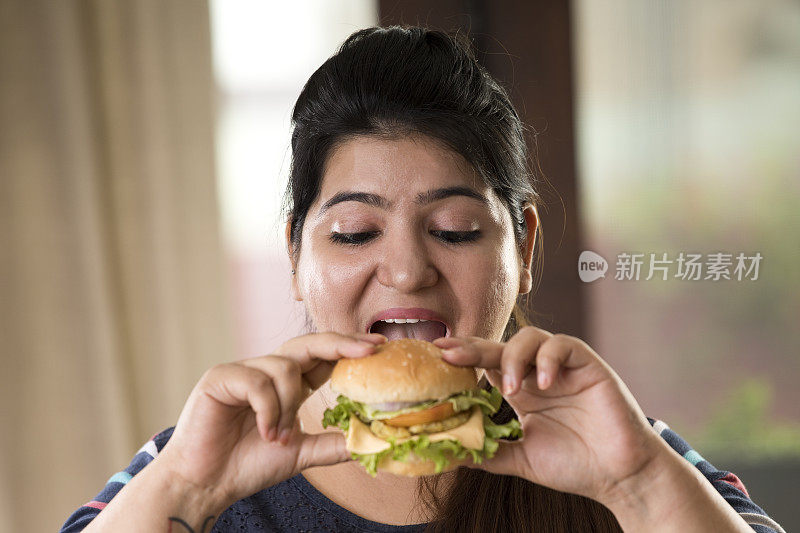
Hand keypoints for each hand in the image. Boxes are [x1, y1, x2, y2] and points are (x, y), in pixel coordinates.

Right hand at [155, 332, 386, 510]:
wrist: (206, 483)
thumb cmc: (247, 465)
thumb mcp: (301, 453)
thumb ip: (332, 444)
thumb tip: (370, 442)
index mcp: (287, 385)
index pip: (323, 357)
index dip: (350, 349)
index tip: (380, 348)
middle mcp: (266, 371)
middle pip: (309, 344)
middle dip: (341, 345)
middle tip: (369, 352)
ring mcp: (243, 371)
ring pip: (284, 367)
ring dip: (289, 405)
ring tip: (278, 437)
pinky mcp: (220, 377)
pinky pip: (257, 382)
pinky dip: (267, 409)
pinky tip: (264, 433)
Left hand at [432, 327, 662, 505]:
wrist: (619, 476)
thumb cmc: (576, 466)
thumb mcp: (521, 459)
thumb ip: (489, 452)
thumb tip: (449, 453)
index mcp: (522, 391)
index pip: (486, 363)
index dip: (463, 356)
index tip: (436, 354)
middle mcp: (538, 374)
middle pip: (501, 347)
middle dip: (473, 347)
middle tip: (450, 353)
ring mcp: (563, 367)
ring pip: (530, 338)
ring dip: (513, 357)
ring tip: (510, 388)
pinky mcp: (588, 365)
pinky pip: (563, 345)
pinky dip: (548, 359)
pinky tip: (542, 383)